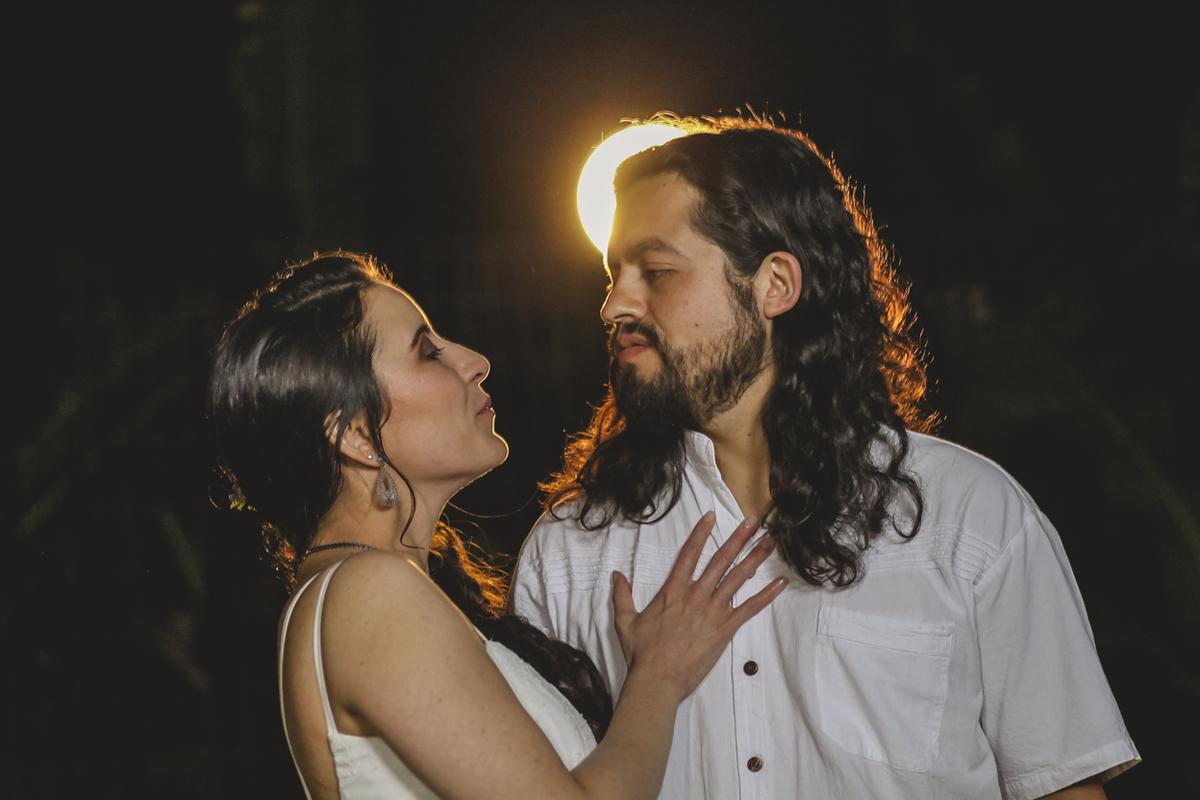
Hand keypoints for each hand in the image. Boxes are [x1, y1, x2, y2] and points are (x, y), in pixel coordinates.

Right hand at [612, 512, 786, 699]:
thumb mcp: (626, 621)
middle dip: (738, 538)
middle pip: (720, 560)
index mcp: (673, 590)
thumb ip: (622, 596)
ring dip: (755, 559)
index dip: (701, 533)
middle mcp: (695, 595)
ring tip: (770, 543)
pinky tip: (779, 584)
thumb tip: (616, 576)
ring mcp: (712, 611)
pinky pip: (749, 609)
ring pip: (737, 578)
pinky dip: (766, 596)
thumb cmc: (642, 652)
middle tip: (754, 522)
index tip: (712, 516)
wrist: (657, 678)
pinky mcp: (724, 629)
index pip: (689, 553)